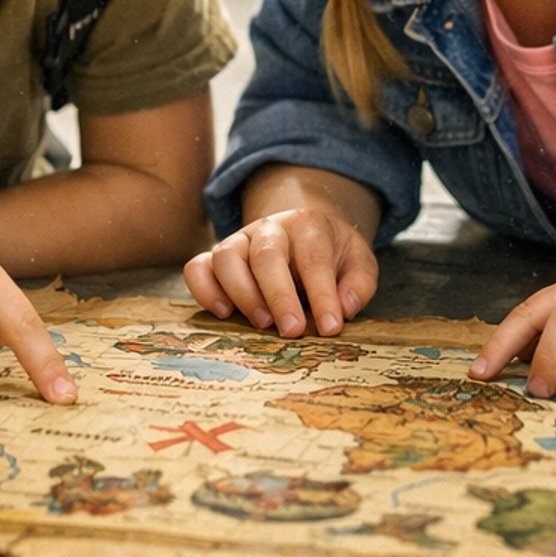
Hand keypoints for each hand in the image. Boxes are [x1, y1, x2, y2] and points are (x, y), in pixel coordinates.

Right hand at [185, 208, 378, 338]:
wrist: (303, 231)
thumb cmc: (331, 254)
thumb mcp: (358, 262)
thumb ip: (358, 284)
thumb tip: (346, 309)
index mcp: (308, 226)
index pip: (313, 258)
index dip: (322, 294)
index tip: (331, 328)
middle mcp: (269, 229)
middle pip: (267, 254)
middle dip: (279, 295)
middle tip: (292, 330)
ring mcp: (239, 241)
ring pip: (227, 257)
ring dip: (242, 293)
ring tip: (262, 324)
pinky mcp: (215, 258)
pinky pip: (197, 267)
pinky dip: (204, 290)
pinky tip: (223, 313)